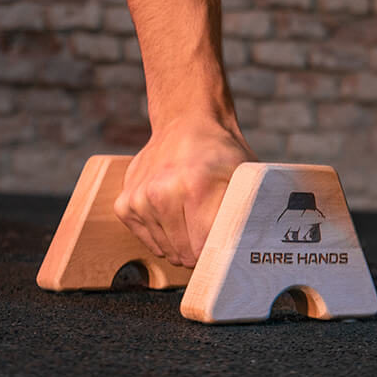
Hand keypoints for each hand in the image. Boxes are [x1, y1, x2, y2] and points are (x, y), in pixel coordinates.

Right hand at [114, 118, 255, 267]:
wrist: (186, 122)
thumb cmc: (221, 153)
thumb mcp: (245, 175)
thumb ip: (248, 212)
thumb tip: (252, 249)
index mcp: (195, 187)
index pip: (205, 250)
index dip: (218, 250)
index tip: (226, 240)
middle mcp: (161, 194)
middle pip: (184, 254)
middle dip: (200, 247)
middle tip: (209, 223)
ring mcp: (139, 199)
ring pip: (165, 251)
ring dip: (180, 240)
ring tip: (191, 212)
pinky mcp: (124, 204)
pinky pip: (147, 241)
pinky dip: (162, 233)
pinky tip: (173, 210)